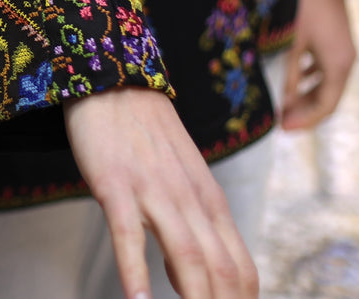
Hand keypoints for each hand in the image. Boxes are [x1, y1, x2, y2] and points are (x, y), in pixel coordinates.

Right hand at [64, 87, 258, 298]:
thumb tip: (186, 281)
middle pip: (222, 275)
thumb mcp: (181, 182)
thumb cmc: (146, 135)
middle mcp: (192, 202)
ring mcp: (155, 193)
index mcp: (211, 204)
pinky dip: (135, 273)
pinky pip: (129, 236)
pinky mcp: (115, 185)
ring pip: (188, 260)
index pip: (243, 273)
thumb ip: (191, 231)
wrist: (115, 80)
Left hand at [280, 0, 355, 130]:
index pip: (326, 106)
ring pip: (324, 81)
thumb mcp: (290, 39)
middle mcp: (345, 57)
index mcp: (339, 63)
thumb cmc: (302, 0)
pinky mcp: (333, 34)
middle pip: (326, 96)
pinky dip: (306, 76)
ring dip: (303, 93)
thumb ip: (285, 73)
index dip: (304, 120)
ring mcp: (341, 45)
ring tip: (279, 102)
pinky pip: (322, 65)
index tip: (281, 128)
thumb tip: (281, 104)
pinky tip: (288, 76)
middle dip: (303, 110)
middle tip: (277, 120)